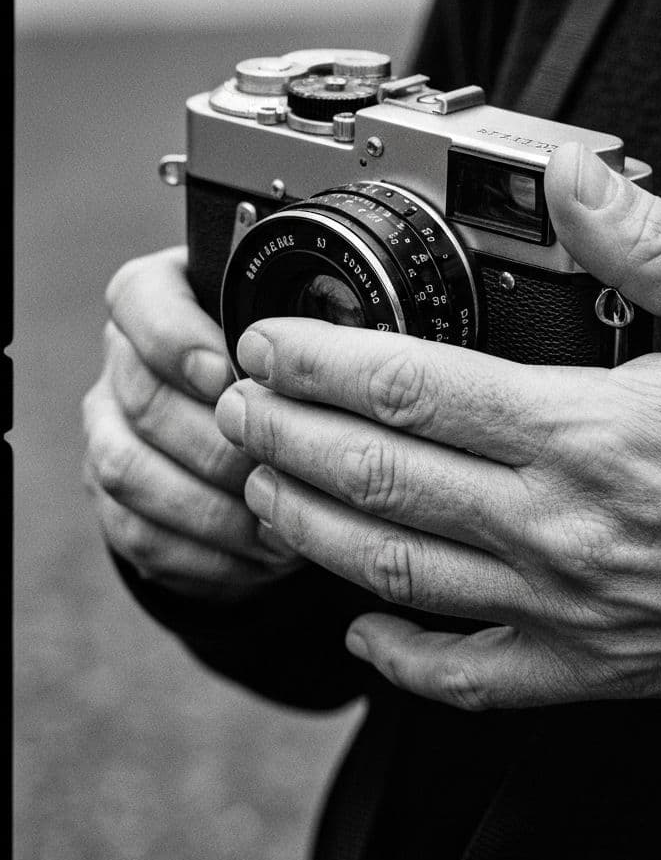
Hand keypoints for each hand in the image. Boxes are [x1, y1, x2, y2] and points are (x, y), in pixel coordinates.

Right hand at [82, 246, 302, 600]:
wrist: (260, 438)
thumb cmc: (293, 374)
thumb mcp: (305, 338)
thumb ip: (311, 334)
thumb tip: (350, 355)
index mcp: (159, 304)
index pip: (138, 301)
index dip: (175, 339)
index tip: (228, 373)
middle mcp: (124, 367)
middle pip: (141, 399)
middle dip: (215, 442)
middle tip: (281, 467)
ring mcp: (112, 437)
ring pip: (128, 471)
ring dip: (211, 506)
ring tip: (283, 526)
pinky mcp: (118, 506)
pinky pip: (142, 536)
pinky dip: (208, 554)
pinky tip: (266, 558)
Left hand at [215, 143, 660, 706]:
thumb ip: (647, 243)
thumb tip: (568, 177)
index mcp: (586, 431)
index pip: (415, 389)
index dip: (322, 365)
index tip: (269, 346)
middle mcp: (557, 524)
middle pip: (380, 478)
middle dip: (286, 441)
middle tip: (236, 411)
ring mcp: (561, 605)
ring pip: (399, 572)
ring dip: (314, 529)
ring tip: (264, 492)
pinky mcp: (581, 665)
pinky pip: (467, 677)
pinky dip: (400, 657)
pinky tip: (362, 627)